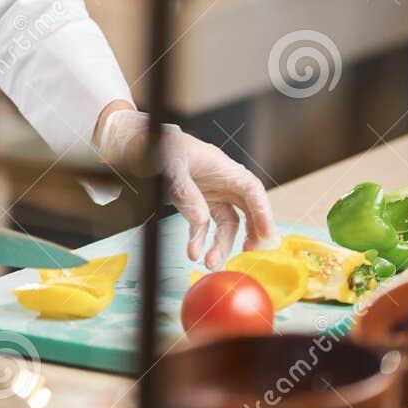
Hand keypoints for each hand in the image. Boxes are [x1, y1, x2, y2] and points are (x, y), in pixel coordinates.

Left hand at [95, 104, 277, 268]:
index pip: (251, 190)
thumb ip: (185, 192)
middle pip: (247, 208)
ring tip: (210, 262)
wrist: (142, 146)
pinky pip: (204, 226)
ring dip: (221, 244)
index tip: (266, 236)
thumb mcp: (171, 166)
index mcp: (221, 167)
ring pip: (227, 223)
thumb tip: (202, 220)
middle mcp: (221, 181)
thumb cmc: (160, 147)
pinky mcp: (197, 203)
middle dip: (253, 231)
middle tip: (250, 252)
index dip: (263, 212)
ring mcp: (210, 193)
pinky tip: (193, 252)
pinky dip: (200, 240)